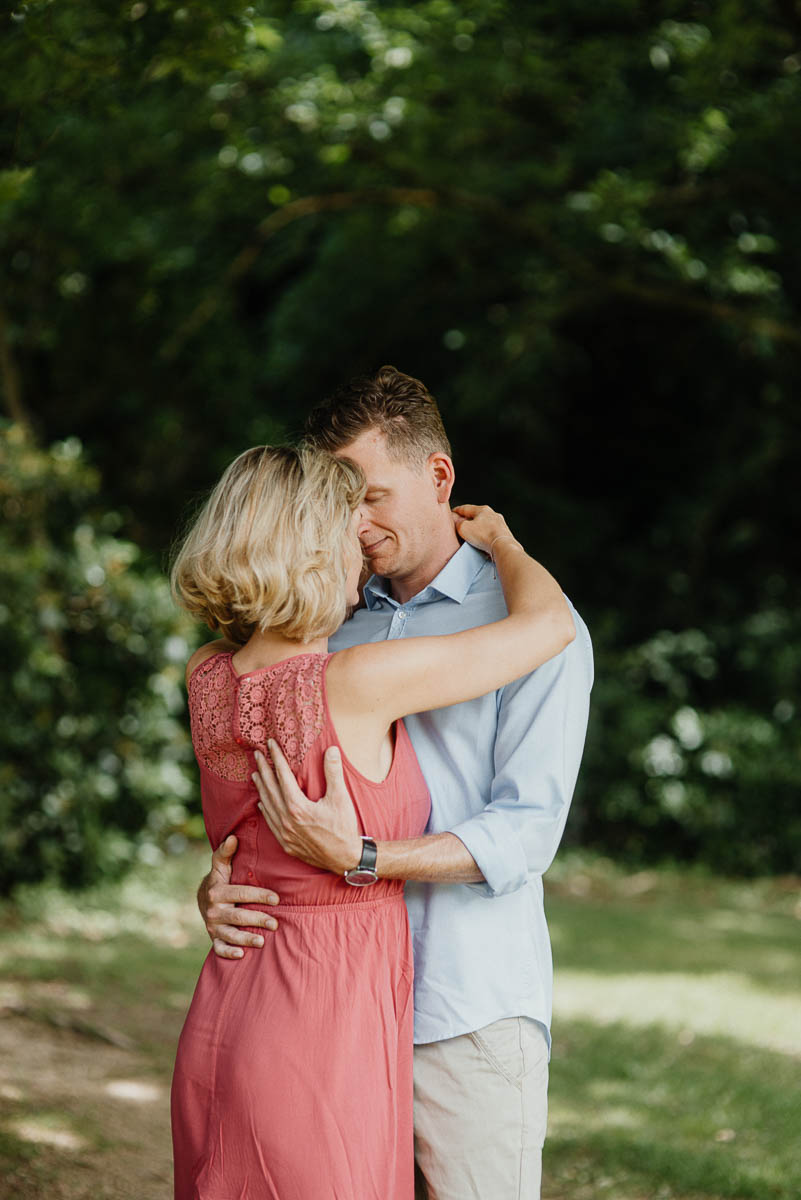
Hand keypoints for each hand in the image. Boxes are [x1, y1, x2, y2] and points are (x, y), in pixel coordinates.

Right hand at [197, 835, 279, 959]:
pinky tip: (241, 955)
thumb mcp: (220, 866)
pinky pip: (220, 949)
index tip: (277, 899)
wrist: (204, 900)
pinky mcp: (214, 939)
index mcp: (218, 892)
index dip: (259, 896)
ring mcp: (214, 926)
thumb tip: (233, 837)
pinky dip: (229, 953)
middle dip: (257, 919)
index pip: (241, 894)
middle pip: (239, 916)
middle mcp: (215, 910)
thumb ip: (225, 853)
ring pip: (231, 935)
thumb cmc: (220, 880)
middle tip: (275, 923)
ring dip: (246, 938)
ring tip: (262, 942)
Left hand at [252, 741, 361, 874]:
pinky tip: (262, 803)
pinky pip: (270, 822)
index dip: (276, 758)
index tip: (270, 744)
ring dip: (261, 788)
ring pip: (267, 805)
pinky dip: (265, 809)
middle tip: (257, 754)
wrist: (345, 859)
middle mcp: (286, 820)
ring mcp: (284, 833)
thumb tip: (332, 750)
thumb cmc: (343, 828)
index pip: (282, 776)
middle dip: (264, 770)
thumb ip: (334, 773)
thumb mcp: (341, 798)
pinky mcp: (286, 843)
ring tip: (255, 774)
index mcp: (297, 807)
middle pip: (270, 789)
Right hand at [451, 503, 518, 555]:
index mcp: (483, 509)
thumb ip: (457, 522)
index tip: (452, 513)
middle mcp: (493, 514)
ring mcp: (499, 524)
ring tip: (471, 536)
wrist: (502, 546)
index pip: (466, 508)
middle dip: (468, 520)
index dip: (457, 511)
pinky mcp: (503, 533)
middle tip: (460, 526)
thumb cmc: (485, 536)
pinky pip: (490, 533)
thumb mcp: (464, 528)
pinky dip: (485, 536)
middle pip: (476, 515)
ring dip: (477, 529)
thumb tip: (456, 521)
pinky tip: (481, 541)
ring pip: (484, 524)